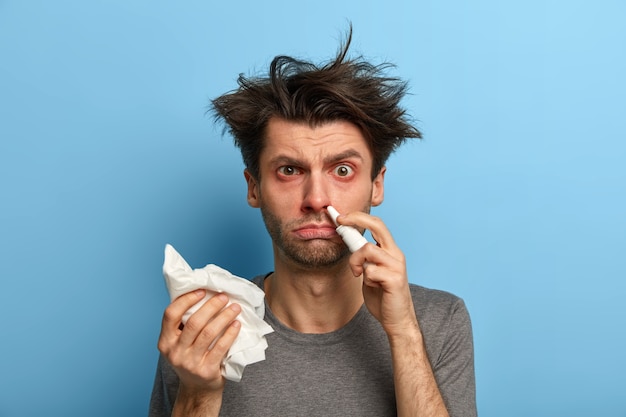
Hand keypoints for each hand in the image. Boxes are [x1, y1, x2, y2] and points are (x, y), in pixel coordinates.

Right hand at [157, 290, 241, 393]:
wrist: (198, 390)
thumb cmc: (191, 359)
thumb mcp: (179, 344)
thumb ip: (184, 325)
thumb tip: (203, 294)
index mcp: (165, 342)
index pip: (170, 314)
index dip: (186, 300)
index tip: (202, 291)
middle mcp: (174, 352)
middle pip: (194, 322)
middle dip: (211, 306)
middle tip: (224, 297)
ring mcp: (190, 363)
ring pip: (209, 333)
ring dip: (224, 317)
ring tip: (235, 307)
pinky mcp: (206, 370)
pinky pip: (220, 347)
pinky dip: (230, 333)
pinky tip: (237, 324)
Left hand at [337, 212, 418, 336]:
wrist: (397, 320)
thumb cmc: (383, 296)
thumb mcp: (370, 272)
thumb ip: (365, 259)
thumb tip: (350, 243)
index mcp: (390, 251)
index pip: (377, 225)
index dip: (359, 217)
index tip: (341, 216)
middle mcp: (396, 254)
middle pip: (378, 226)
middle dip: (357, 219)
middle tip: (340, 221)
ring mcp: (397, 266)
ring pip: (368, 249)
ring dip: (356, 261)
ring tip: (358, 274)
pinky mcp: (394, 279)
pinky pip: (370, 270)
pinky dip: (365, 277)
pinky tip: (371, 285)